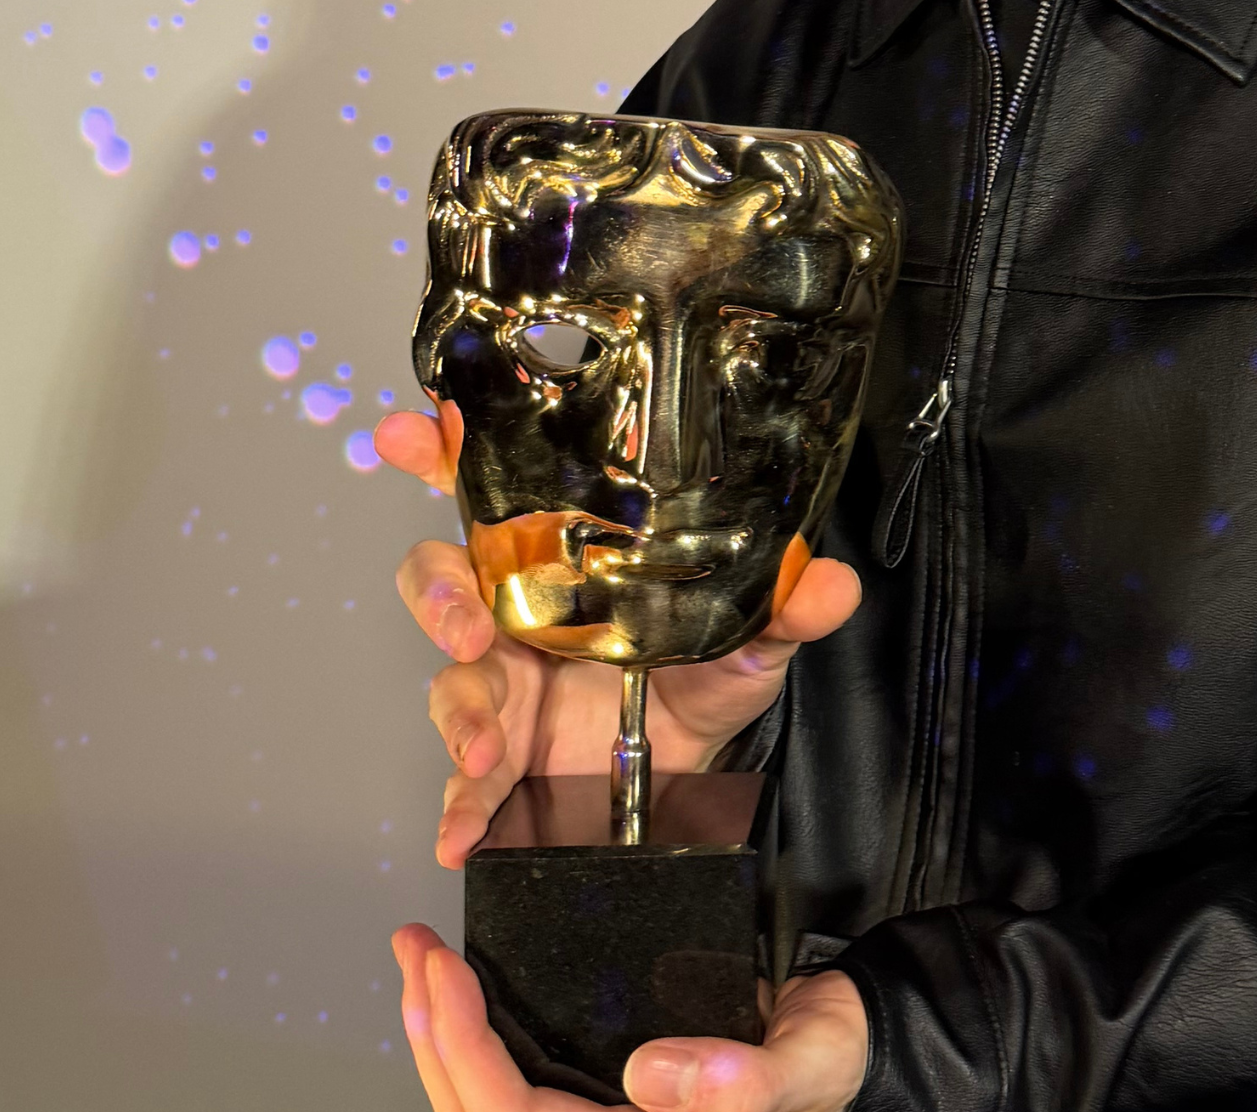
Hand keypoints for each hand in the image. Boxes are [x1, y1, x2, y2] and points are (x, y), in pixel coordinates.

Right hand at [377, 408, 861, 866]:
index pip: (498, 495)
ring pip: (449, 679)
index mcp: (566, 562)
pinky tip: (461, 830)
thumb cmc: (703, 682)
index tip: (416, 433)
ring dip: (458, 711)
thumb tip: (833, 583)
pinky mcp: (500, 758)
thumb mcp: (749, 640)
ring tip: (485, 747)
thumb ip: (783, 608)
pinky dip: (457, 806)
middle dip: (439, 593)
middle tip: (467, 621)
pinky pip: (462, 780)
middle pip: (443, 577)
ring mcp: (502, 685)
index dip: (448, 457)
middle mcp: (519, 612)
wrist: (694, 779)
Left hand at [393, 924, 868, 1110]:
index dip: (462, 1051)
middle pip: (479, 1110)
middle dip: (432, 1031)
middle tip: (412, 952)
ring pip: (488, 1095)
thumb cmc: (828, 1062)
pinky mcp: (603, 1086)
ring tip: (421, 964)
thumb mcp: (800, 1068)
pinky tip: (470, 990)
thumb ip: (739, 1084)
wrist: (852, 1043)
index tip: (440, 976)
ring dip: (444, 1030)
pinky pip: (519, 1072)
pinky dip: (482, 1028)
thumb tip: (650, 1074)